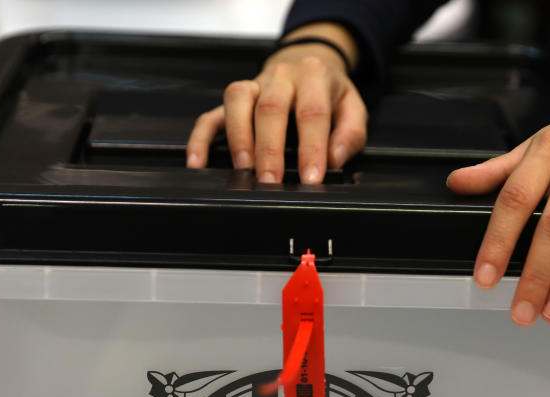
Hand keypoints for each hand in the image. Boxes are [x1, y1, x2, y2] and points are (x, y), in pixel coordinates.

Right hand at [186, 35, 366, 183]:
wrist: (306, 61)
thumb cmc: (328, 92)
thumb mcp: (352, 106)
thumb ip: (350, 133)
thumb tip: (335, 158)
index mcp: (313, 77)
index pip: (313, 112)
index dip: (311, 147)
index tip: (310, 177)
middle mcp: (280, 77)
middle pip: (270, 108)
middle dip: (270, 149)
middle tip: (271, 182)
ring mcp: (252, 85)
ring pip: (237, 102)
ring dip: (239, 139)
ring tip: (243, 171)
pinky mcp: (233, 100)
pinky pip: (210, 115)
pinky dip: (201, 139)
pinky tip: (197, 162)